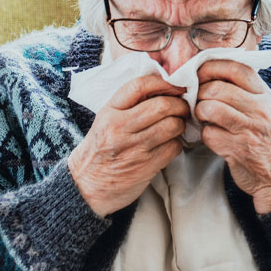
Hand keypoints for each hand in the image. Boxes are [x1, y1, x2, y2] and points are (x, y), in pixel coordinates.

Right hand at [68, 74, 188, 216]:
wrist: (86, 188)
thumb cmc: (100, 150)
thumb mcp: (105, 121)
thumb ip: (128, 104)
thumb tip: (163, 88)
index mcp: (109, 112)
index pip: (138, 86)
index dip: (162, 82)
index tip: (175, 85)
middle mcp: (119, 128)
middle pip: (161, 106)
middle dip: (180, 104)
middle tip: (183, 107)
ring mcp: (133, 148)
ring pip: (172, 125)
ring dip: (181, 124)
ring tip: (177, 125)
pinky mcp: (146, 166)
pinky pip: (173, 147)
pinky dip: (177, 143)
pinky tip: (170, 144)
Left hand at [195, 60, 270, 213]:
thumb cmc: (264, 136)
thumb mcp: (263, 107)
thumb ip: (243, 89)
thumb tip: (209, 71)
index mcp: (265, 94)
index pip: (236, 68)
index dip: (212, 67)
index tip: (200, 73)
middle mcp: (261, 109)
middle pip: (216, 88)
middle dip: (200, 93)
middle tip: (199, 101)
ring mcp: (251, 129)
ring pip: (209, 108)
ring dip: (200, 113)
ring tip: (205, 117)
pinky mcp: (239, 149)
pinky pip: (209, 133)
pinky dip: (206, 135)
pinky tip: (214, 137)